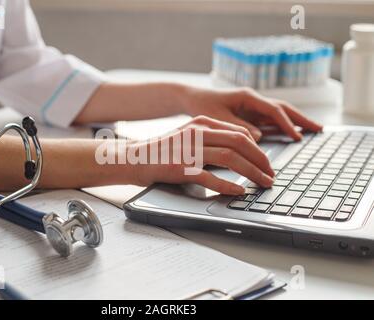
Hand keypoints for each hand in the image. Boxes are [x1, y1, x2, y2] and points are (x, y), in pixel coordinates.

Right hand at [130, 116, 274, 194]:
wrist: (134, 157)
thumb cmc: (164, 150)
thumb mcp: (189, 135)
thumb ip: (213, 138)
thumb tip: (240, 151)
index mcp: (202, 123)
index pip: (240, 133)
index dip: (259, 149)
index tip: (267, 163)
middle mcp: (197, 133)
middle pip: (240, 143)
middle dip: (261, 160)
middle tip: (271, 175)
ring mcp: (188, 150)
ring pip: (230, 158)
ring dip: (252, 172)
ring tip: (263, 183)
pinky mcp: (180, 168)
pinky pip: (210, 177)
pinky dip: (228, 185)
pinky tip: (239, 191)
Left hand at [183, 87, 322, 141]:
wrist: (192, 99)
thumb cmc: (203, 107)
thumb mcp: (218, 118)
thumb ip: (238, 128)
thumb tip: (258, 137)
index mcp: (248, 97)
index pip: (273, 110)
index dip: (286, 124)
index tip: (297, 136)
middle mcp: (254, 100)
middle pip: (283, 108)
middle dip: (301, 119)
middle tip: (319, 129)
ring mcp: (253, 108)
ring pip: (279, 114)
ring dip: (295, 122)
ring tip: (313, 131)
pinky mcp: (250, 115)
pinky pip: (270, 121)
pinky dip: (282, 127)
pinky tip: (292, 134)